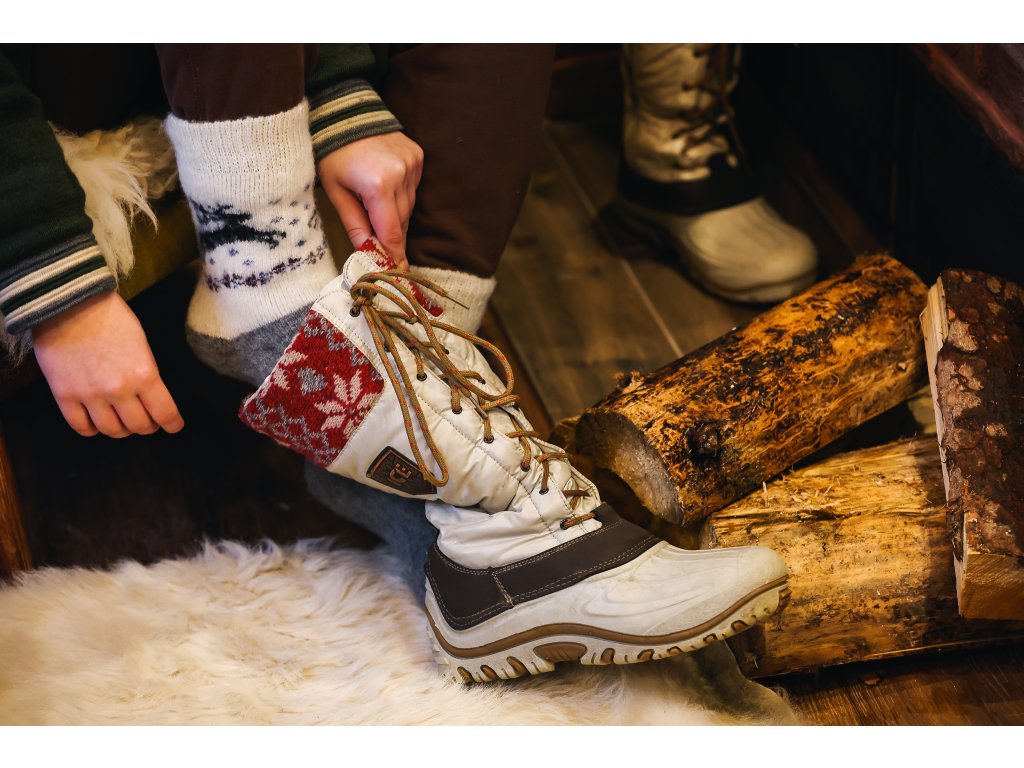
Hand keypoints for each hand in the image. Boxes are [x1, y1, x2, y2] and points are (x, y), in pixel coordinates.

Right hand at [32, 291, 183, 437]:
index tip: (174, 426)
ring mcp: (90, 395)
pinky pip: (81, 426)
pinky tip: (96, 422)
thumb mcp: (141, 342)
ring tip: (122, 422)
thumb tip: (150, 394)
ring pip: (111, 431)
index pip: (165, 413)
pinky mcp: (64, 395)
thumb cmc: (110, 316)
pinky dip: (92, 429)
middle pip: (139, 426)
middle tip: (147, 421)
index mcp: (144, 375)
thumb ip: (147, 372)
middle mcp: (119, 390)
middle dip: (147, 426)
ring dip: (121, 430)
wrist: (68, 303)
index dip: (172, 424)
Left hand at [317, 131, 423, 269]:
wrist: (344, 113)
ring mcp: (412, 163)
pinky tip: (385, 185)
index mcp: (378, 185)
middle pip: (402, 221)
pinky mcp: (418, 156)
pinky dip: (401, 194)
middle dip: (390, 234)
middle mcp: (401, 174)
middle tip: (380, 246)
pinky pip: (413, 188)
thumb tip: (367, 254)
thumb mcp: (336, 192)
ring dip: (394, 214)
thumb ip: (354, 224)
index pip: (392, 232)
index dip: (395, 255)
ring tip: (375, 205)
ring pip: (408, 205)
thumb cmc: (332, 154)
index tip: (398, 273)